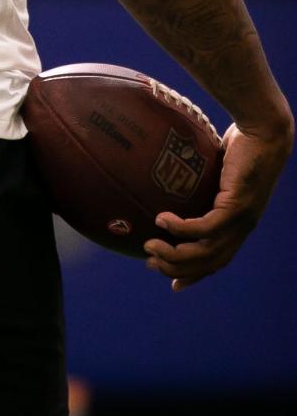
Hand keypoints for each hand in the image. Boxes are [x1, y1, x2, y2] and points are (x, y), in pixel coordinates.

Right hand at [143, 120, 292, 289]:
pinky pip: (205, 226)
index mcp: (238, 223)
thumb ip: (198, 178)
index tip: (174, 284)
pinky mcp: (236, 206)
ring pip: (206, 252)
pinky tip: (162, 221)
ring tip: (151, 247)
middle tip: (151, 263)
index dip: (196, 275)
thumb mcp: (215, 166)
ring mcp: (241, 219)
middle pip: (209, 263)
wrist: (263, 131)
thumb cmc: (241, 142)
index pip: (217, 259)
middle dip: (179, 269)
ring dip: (176, 255)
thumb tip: (166, 169)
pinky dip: (182, 229)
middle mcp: (241, 227)